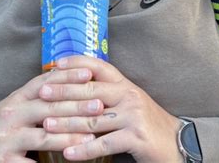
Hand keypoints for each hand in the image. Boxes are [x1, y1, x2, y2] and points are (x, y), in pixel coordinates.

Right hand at [0, 67, 99, 162]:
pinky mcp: (4, 162)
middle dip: (77, 106)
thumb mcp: (16, 104)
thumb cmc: (1, 124)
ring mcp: (8, 139)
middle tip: (100, 105)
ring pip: (44, 136)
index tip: (89, 73)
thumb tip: (70, 76)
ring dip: (70, 136)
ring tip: (91, 137)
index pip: (45, 82)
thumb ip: (39, 93)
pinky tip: (69, 162)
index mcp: (18, 98)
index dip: (67, 76)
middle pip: (49, 108)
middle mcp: (12, 114)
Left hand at [41, 56, 181, 162]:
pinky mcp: (136, 136)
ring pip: (92, 118)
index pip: (98, 66)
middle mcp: (128, 94)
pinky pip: (104, 143)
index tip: (55, 65)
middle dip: (63, 92)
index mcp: (124, 83)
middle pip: (90, 89)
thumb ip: (107, 93)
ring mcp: (132, 115)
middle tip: (42, 94)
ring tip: (46, 125)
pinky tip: (68, 153)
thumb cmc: (145, 122)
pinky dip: (83, 149)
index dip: (76, 63)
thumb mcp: (128, 101)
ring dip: (66, 123)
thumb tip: (76, 86)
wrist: (176, 143)